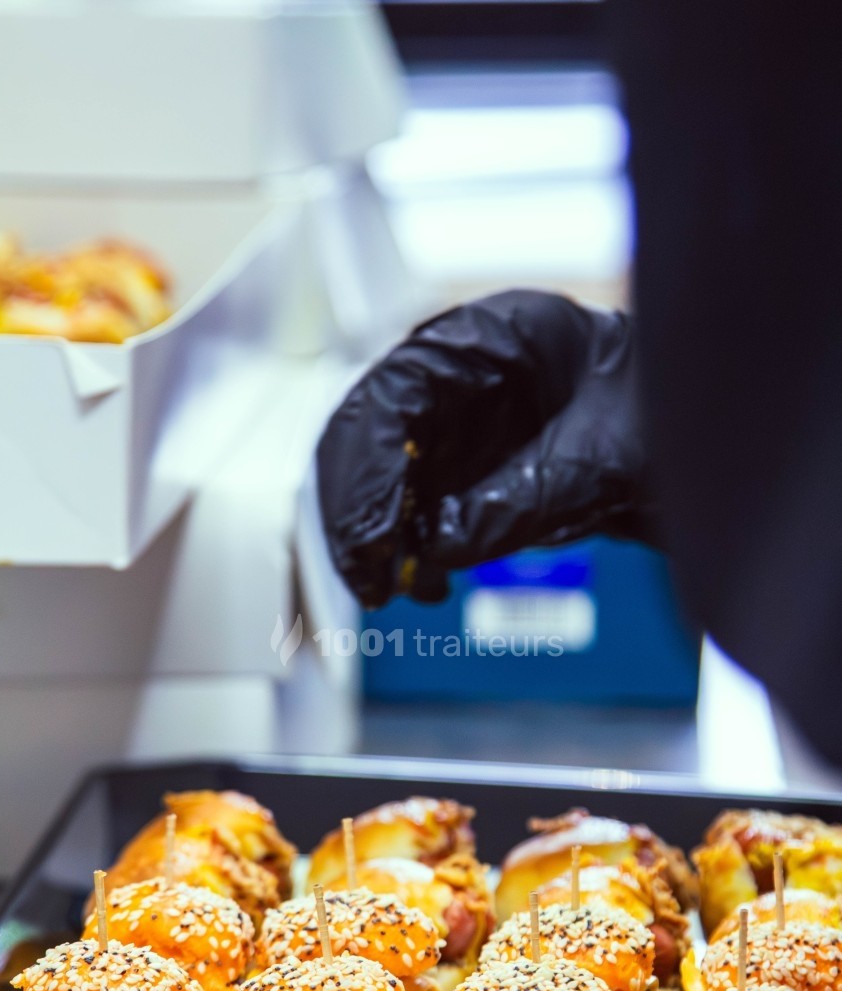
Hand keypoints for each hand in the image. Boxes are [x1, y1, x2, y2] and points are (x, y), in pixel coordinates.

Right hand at [316, 289, 653, 607]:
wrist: (698, 429)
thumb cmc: (665, 412)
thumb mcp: (606, 458)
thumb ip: (522, 499)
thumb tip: (437, 547)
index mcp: (487, 335)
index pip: (392, 395)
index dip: (369, 471)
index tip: (373, 539)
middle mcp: (454, 370)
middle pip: (366, 434)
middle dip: (357, 510)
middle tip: (369, 580)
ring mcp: (452, 416)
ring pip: (378, 472)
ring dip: (374, 534)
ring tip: (394, 589)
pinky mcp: (459, 462)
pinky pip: (409, 502)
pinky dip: (405, 544)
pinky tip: (423, 580)